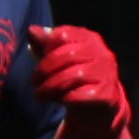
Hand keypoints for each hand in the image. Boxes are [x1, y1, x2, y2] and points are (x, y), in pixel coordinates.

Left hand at [29, 23, 130, 138]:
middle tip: (34, 83)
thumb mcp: (59, 60)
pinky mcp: (106, 95)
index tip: (38, 63)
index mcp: (89, 38)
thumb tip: (31, 30)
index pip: (63, 35)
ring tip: (40, 95)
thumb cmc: (76, 79)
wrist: (97, 109)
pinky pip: (79, 96)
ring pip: (73, 76)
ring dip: (50, 87)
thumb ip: (45, 45)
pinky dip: (64, 99)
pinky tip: (58, 101)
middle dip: (44, 71)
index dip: (46, 50)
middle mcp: (102, 53)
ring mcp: (106, 73)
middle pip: (66, 56)